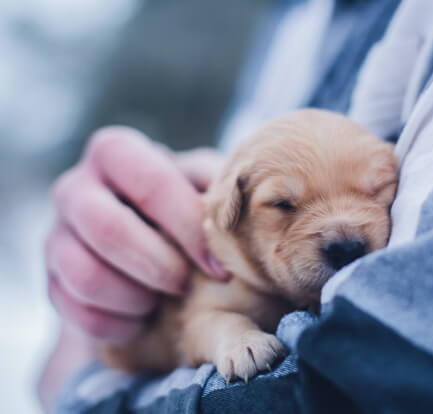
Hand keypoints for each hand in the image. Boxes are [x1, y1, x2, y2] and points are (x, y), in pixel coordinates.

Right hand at [45, 126, 226, 343]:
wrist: (139, 238)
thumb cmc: (179, 206)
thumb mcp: (200, 184)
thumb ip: (217, 186)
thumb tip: (247, 202)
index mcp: (115, 152)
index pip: (151, 183)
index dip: (189, 229)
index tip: (219, 267)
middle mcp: (75, 187)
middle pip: (107, 228)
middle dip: (158, 266)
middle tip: (186, 285)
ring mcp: (56, 234)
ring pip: (85, 274)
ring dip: (136, 297)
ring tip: (163, 299)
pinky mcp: (51, 279)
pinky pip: (77, 312)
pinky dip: (119, 324)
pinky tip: (143, 317)